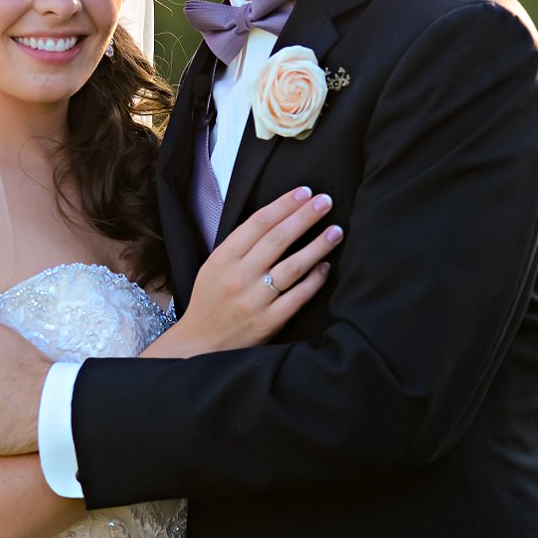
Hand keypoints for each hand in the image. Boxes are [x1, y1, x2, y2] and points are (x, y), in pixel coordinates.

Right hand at [155, 188, 340, 355]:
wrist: (201, 345)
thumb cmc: (212, 300)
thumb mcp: (214, 266)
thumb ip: (241, 245)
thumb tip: (277, 217)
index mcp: (223, 259)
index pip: (258, 223)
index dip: (284, 204)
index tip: (304, 192)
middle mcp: (239, 277)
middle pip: (278, 239)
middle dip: (305, 217)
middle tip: (326, 201)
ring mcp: (255, 300)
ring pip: (292, 267)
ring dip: (317, 246)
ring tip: (336, 231)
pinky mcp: (269, 322)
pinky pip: (298, 296)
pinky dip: (314, 280)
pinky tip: (326, 266)